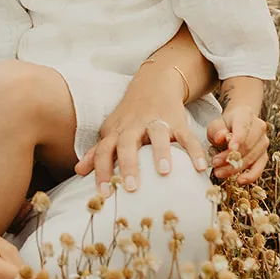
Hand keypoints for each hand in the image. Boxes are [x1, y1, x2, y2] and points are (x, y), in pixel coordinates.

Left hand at [74, 71, 208, 197]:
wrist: (153, 84)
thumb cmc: (129, 116)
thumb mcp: (111, 131)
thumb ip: (97, 152)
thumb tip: (78, 172)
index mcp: (116, 132)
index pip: (103, 152)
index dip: (101, 172)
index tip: (104, 194)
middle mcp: (134, 127)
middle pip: (127, 144)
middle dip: (128, 165)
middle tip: (131, 187)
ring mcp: (156, 122)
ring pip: (157, 135)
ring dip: (160, 152)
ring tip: (164, 172)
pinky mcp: (177, 122)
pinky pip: (186, 136)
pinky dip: (194, 151)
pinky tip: (200, 168)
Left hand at [208, 106, 267, 185]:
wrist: (237, 125)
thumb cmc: (224, 126)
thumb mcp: (215, 125)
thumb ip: (217, 130)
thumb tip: (222, 137)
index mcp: (246, 114)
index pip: (243, 127)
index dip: (238, 138)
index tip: (231, 149)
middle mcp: (259, 127)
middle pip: (247, 145)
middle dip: (230, 157)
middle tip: (214, 164)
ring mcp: (264, 141)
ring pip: (252, 157)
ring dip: (235, 167)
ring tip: (219, 172)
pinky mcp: (264, 155)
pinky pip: (260, 167)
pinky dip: (250, 175)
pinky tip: (240, 181)